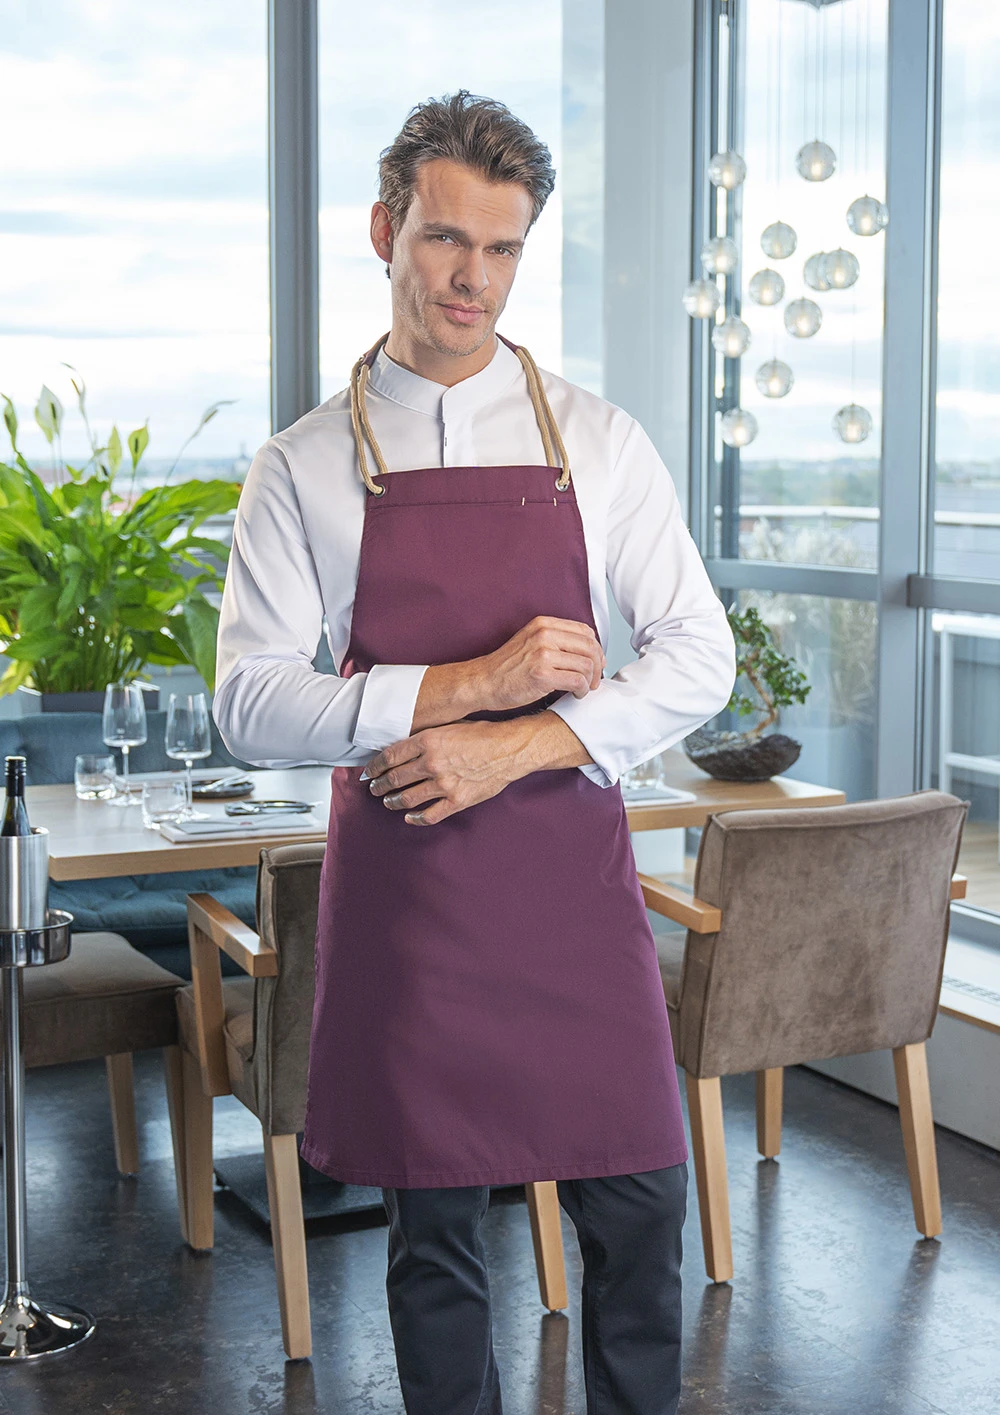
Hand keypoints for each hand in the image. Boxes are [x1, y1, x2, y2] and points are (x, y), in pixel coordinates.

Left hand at [362, 720, 528, 825]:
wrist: (509, 749)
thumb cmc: (481, 735)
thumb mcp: (448, 727)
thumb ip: (424, 739)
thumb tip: (402, 750)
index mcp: (428, 741)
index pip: (390, 756)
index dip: (375, 766)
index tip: (369, 771)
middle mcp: (432, 763)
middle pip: (395, 779)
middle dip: (380, 786)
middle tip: (374, 788)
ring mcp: (444, 784)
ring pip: (407, 798)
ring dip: (392, 801)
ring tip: (387, 801)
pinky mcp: (457, 800)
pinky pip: (430, 815)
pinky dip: (416, 818)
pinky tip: (409, 817)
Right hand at [470, 615, 605, 712]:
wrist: (483, 682)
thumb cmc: (507, 668)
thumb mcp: (531, 642)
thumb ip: (555, 640)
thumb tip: (589, 652)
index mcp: (543, 624)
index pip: (585, 632)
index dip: (596, 649)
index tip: (596, 663)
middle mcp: (544, 635)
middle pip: (590, 648)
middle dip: (598, 667)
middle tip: (595, 680)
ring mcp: (542, 654)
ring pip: (586, 665)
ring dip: (590, 681)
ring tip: (583, 689)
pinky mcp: (542, 674)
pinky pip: (577, 681)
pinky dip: (582, 690)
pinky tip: (576, 695)